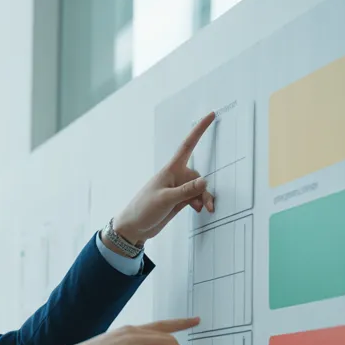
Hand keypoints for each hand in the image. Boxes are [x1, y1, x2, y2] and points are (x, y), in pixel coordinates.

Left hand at [109, 112, 216, 245]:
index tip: (210, 116)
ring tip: (206, 209)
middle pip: (197, 176)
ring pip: (198, 189)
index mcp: (170, 170)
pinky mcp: (178, 200)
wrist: (134, 228)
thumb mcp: (166, 199)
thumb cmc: (143, 209)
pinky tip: (199, 210)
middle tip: (208, 205)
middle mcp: (175, 176)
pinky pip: (195, 197)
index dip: (199, 130)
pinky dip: (200, 203)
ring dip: (204, 198)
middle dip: (204, 189)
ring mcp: (177, 189)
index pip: (188, 145)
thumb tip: (205, 181)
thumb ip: (186, 190)